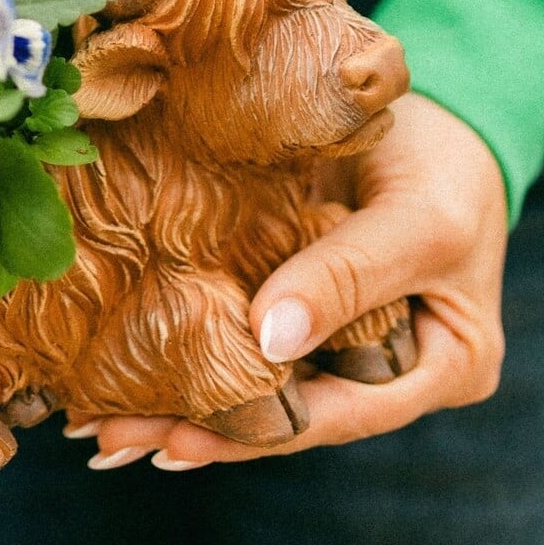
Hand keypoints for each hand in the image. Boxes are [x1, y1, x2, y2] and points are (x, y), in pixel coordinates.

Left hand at [83, 93, 508, 469]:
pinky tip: (120, 374)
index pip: (342, 412)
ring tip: (97, 423)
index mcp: (443, 369)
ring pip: (254, 379)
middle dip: (198, 428)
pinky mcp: (292, 295)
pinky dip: (184, 347)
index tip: (176, 437)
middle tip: (107, 440)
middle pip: (288, 412)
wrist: (435, 104)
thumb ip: (348, 276)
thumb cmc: (446, 163)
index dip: (258, 430)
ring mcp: (337, 335)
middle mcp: (389, 370)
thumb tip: (268, 342)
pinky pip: (238, 327)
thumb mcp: (417, 220)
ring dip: (176, 399)